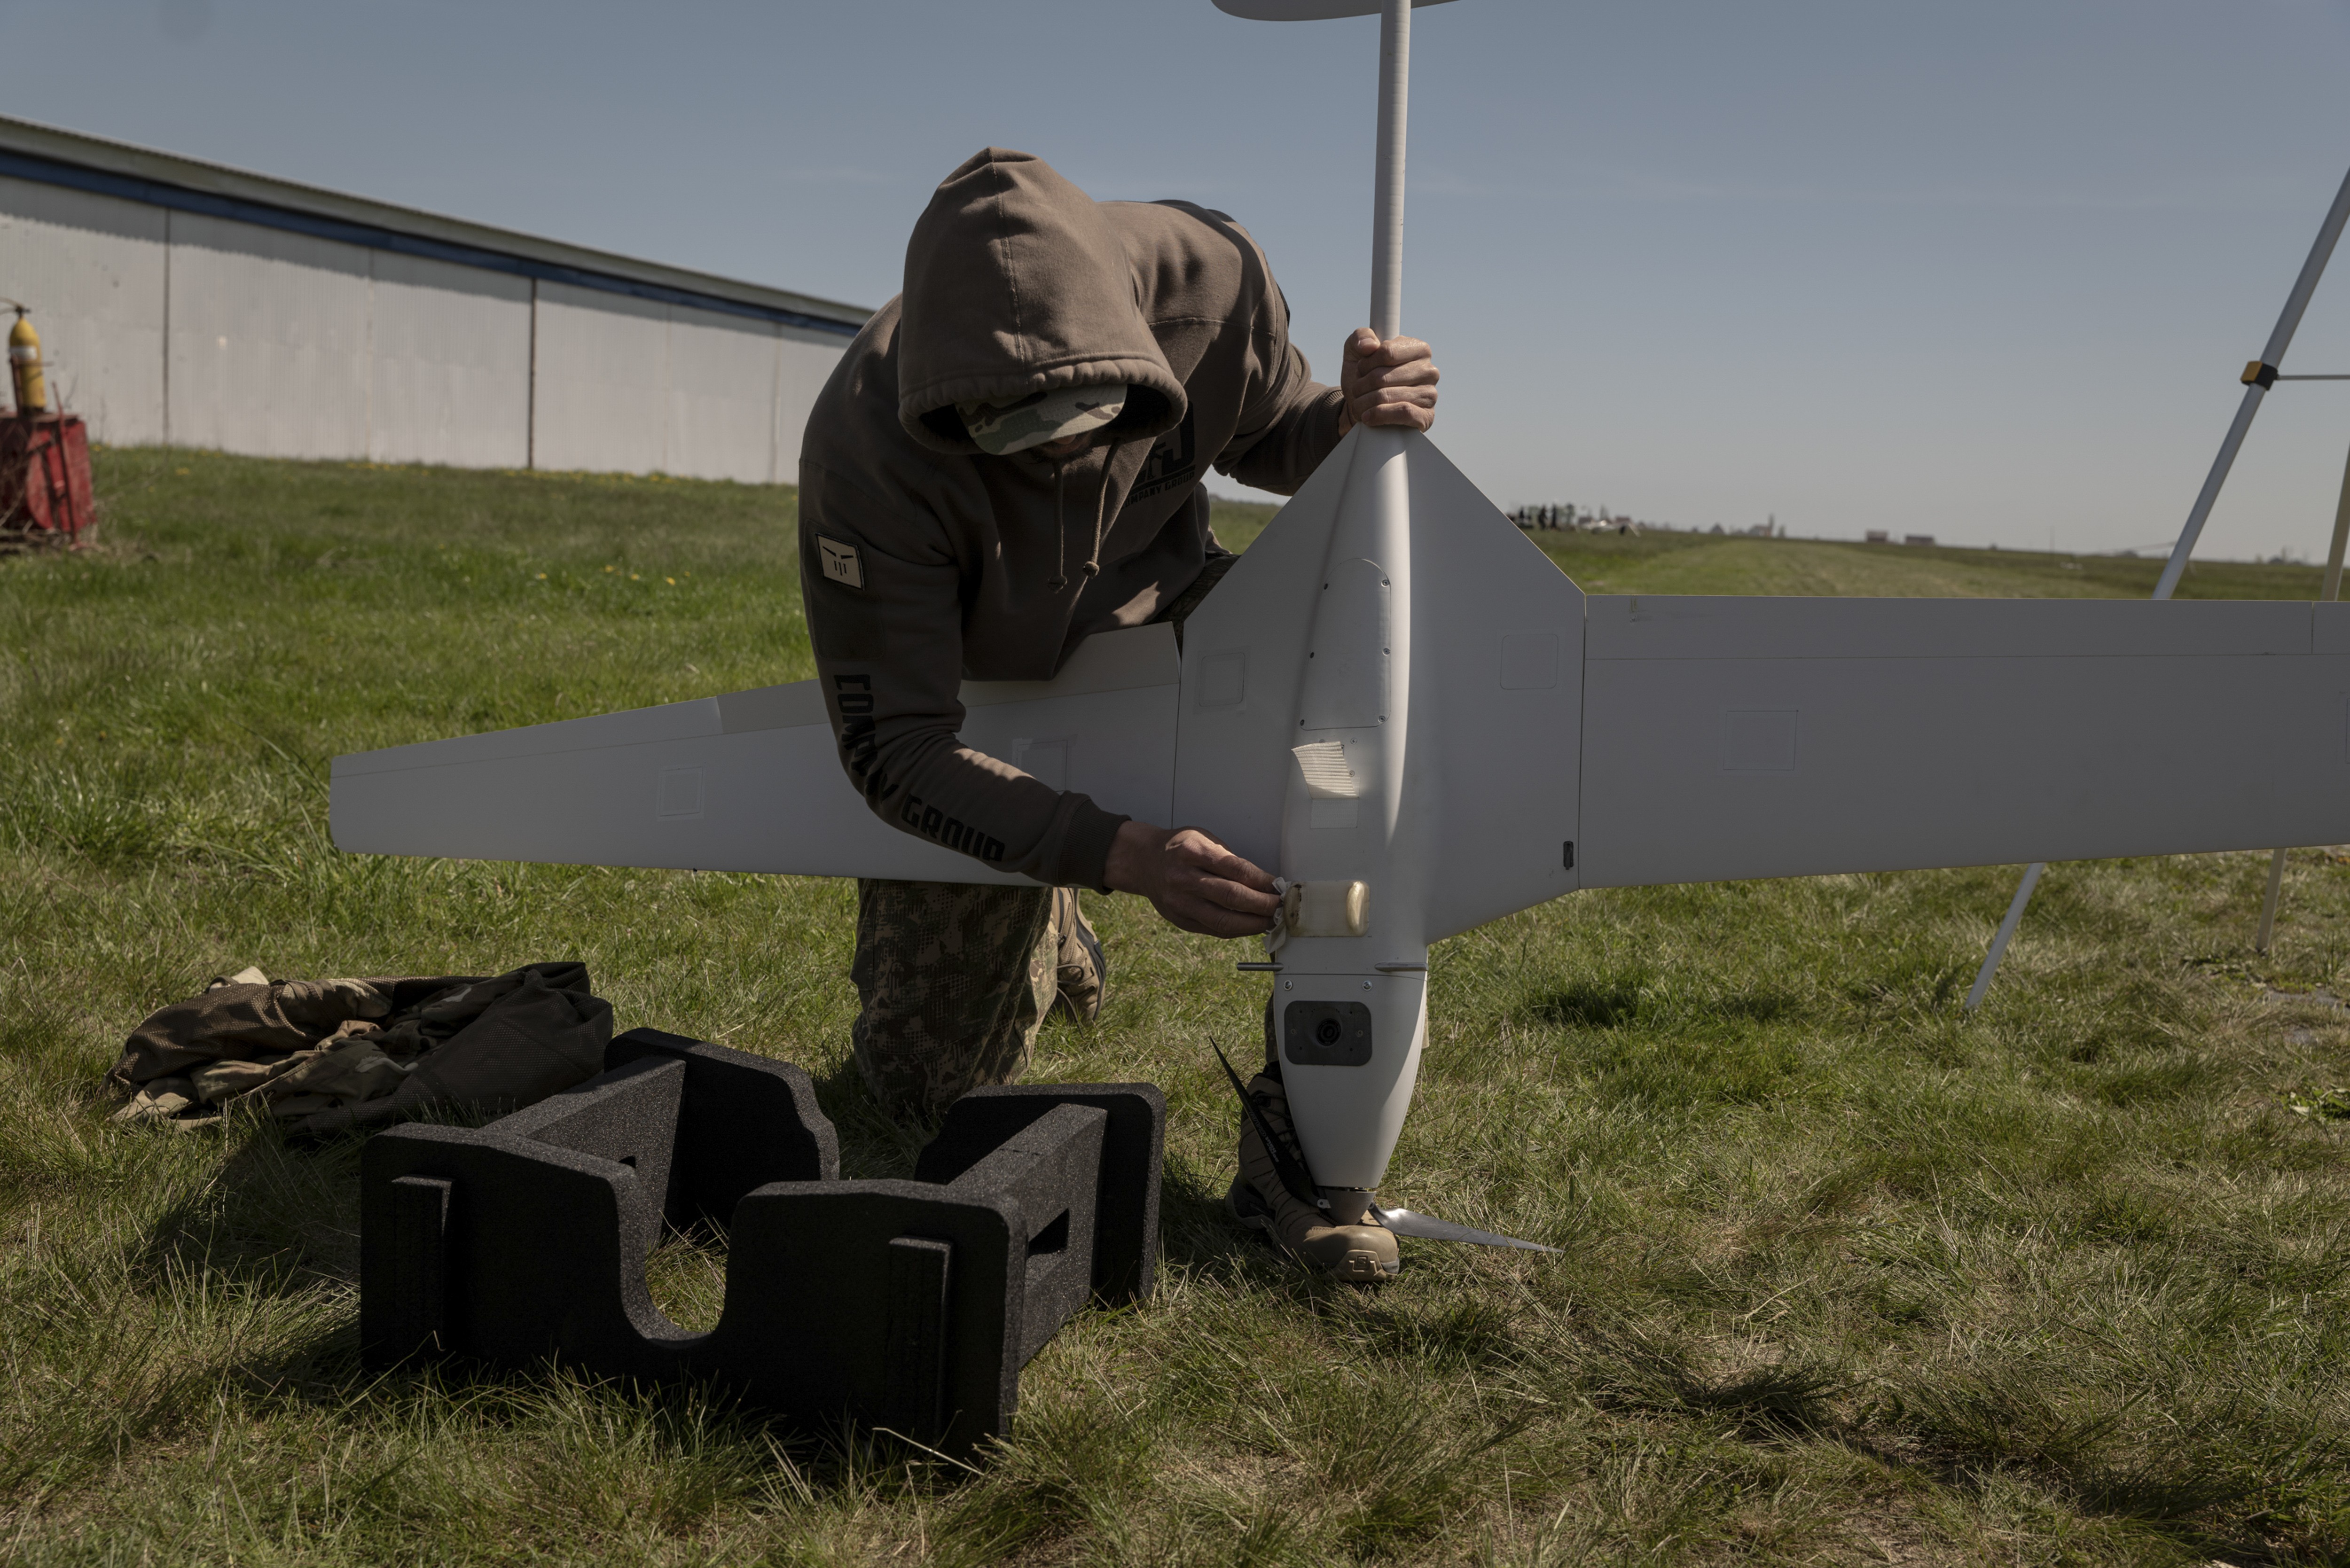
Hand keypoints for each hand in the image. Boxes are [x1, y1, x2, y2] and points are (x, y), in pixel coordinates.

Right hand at [1104, 820, 1280, 936]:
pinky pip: (1213, 929)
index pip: (1236, 869)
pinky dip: (1236, 929)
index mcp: (1192, 852)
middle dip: (1262, 905)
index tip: (1279, 887)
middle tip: (1281, 907)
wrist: (1143, 861)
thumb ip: (1230, 859)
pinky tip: (1250, 926)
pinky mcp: (1179, 919)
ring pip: (1223, 919)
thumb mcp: (1204, 839)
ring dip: (1253, 923)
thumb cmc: (1179, 847)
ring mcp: (1180, 902)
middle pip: (1231, 896)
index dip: (1262, 881)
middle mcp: (1183, 878)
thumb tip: (1263, 883)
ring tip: (1271, 921)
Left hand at [1338, 328, 1439, 435]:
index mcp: (1419, 349)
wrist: (1364, 409)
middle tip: (1357, 389)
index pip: (1387, 352)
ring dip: (1364, 402)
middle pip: (1383, 377)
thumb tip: (1369, 346)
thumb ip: (1360, 338)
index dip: (1366, 363)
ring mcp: (1429, 394)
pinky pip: (1402, 413)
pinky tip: (1368, 416)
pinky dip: (1379, 415)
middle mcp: (1429, 371)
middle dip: (1362, 385)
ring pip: (1388, 396)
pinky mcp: (1426, 417)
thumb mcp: (1356, 351)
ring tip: (1359, 403)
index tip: (1361, 369)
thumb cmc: (1365, 378)